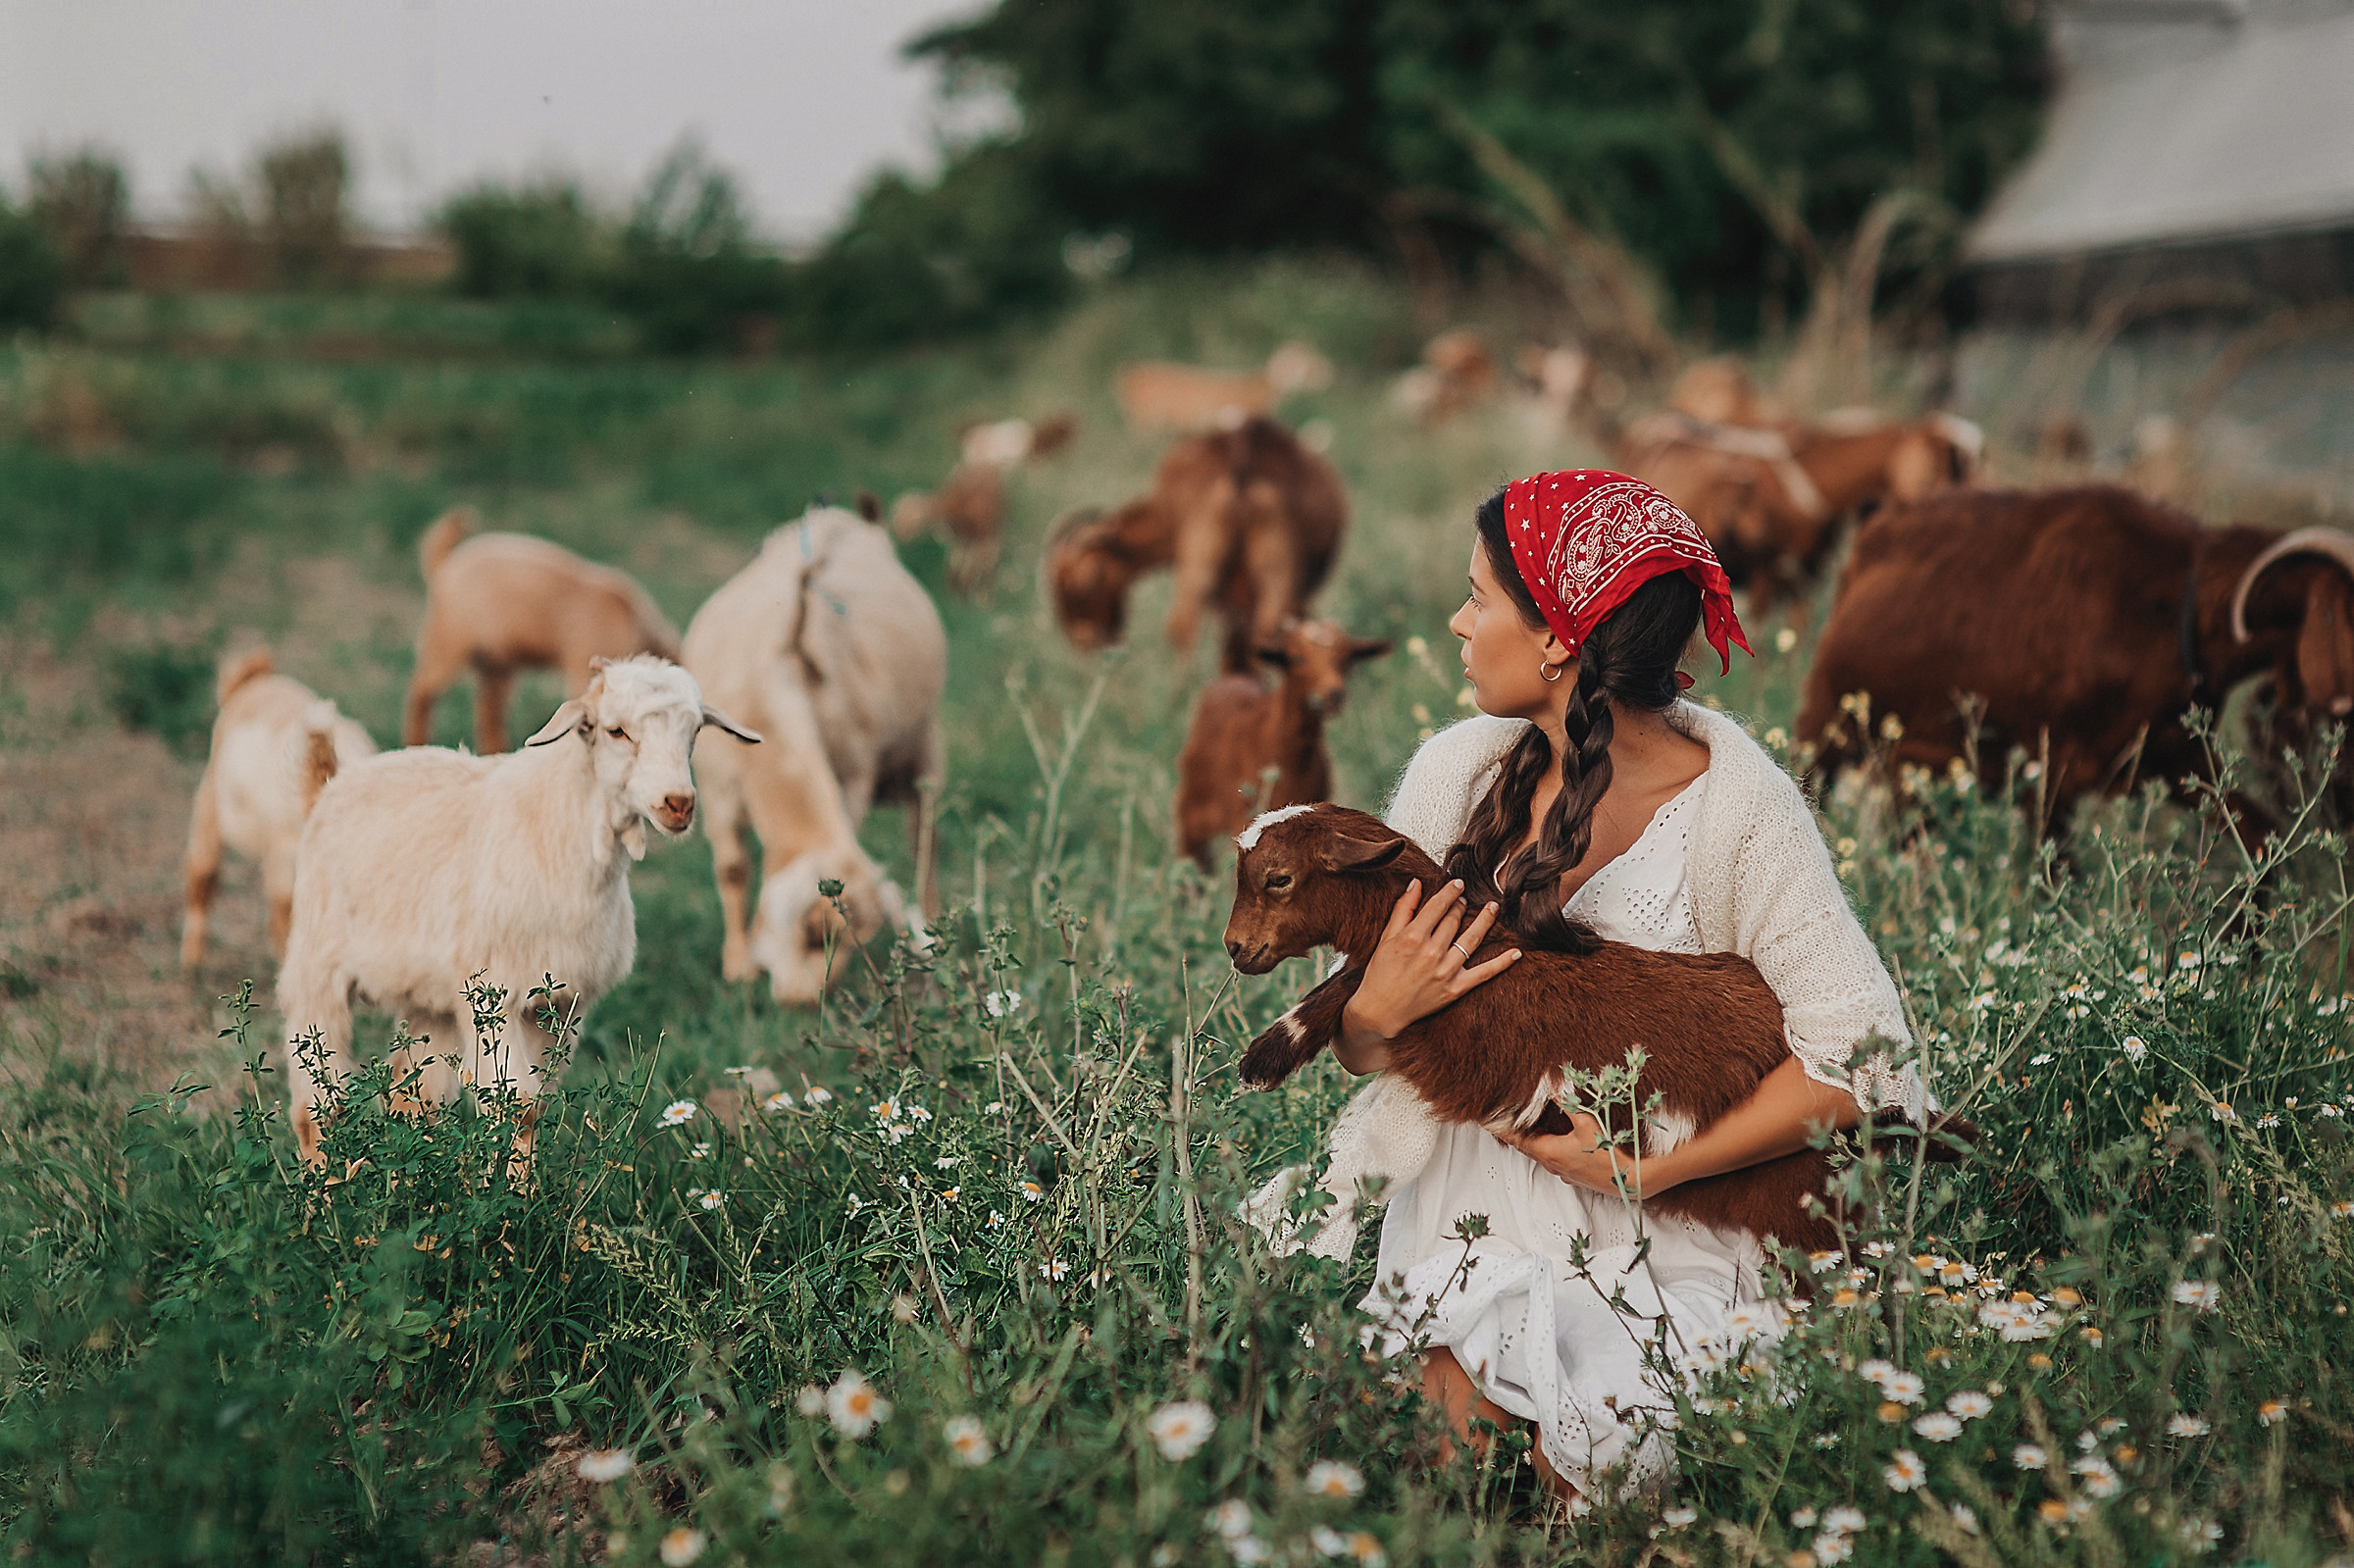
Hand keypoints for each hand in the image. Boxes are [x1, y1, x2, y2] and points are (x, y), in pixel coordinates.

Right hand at [1341, 878, 1520, 1043]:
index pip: (1438, 906)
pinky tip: (1516, 952)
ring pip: (1472, 939)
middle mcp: (1431, 952)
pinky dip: (1502, 963)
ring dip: (1485, 921)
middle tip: (1465, 899)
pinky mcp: (1455, 989)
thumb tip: (1416, 883)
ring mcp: (1445, 971)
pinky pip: (1484, 973)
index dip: (1450, 892)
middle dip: (1461, 906)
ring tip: (1492, 908)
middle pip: (1454, 920)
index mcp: (1412, 937)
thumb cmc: (1380, 973)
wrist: (1380, 1011)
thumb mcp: (1386, 938)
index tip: (1458, 884)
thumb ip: (1403, 909)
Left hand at [1504, 1111, 1666, 1198]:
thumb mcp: (1585, 1122)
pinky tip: (1558, 1139)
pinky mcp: (1573, 1176)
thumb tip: (1551, 1087)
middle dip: (1517, 1133)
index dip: (1503, 1130)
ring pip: (1541, 1154)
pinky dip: (1549, 1148)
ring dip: (1534, 1141)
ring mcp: (1562, 1172)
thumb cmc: (1606, 1151)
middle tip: (1508, 1120)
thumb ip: (1566, 1103)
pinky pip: (1554, 1160)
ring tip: (1530, 1125)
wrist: (1628, 1180)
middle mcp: (1551, 1164)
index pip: (1517, 1140)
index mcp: (1548, 1152)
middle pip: (1527, 1147)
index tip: (1491, 1122)